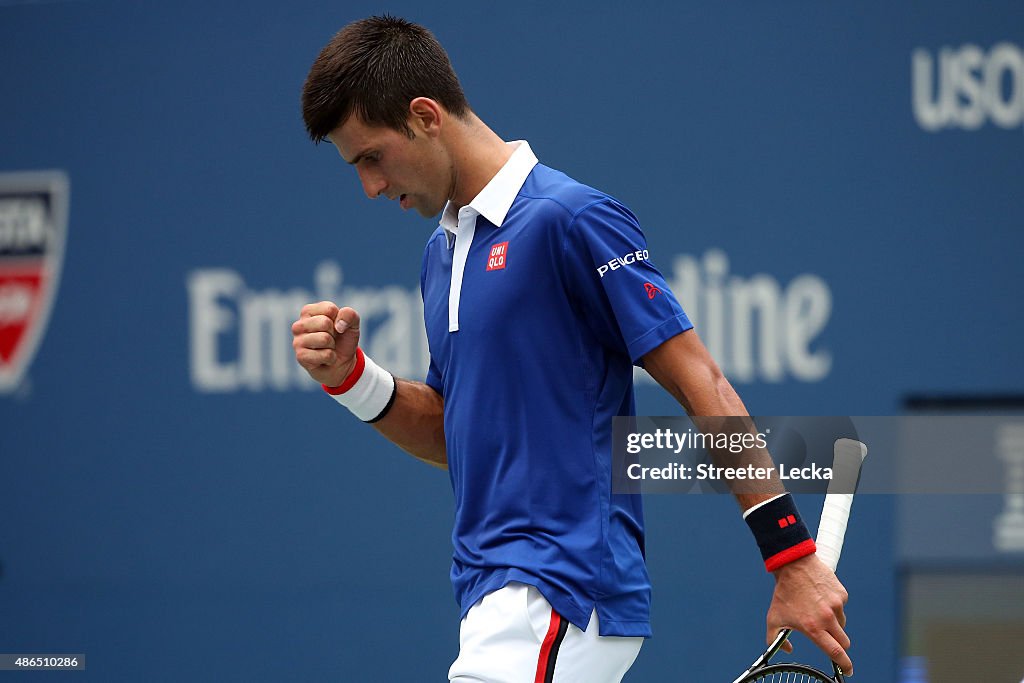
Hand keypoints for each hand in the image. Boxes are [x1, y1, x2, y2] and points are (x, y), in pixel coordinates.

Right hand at [291, 301, 360, 386]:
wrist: (342, 364)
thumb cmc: (343, 340)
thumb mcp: (352, 324)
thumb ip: (349, 315)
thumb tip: (338, 325)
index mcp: (308, 312)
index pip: (329, 309)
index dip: (339, 320)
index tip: (336, 327)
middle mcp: (299, 325)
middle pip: (325, 323)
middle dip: (334, 334)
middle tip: (331, 340)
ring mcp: (297, 341)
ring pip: (324, 339)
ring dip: (332, 346)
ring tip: (327, 349)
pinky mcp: (300, 356)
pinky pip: (325, 355)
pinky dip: (331, 358)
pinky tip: (324, 359)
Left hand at [766, 553, 851, 675]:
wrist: (793, 565)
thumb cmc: (783, 593)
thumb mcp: (774, 618)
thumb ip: (775, 638)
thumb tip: (787, 649)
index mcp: (813, 627)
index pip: (835, 652)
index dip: (844, 665)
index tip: (847, 671)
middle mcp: (828, 618)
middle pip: (844, 642)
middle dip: (839, 645)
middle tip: (829, 640)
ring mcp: (837, 605)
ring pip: (842, 624)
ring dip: (833, 623)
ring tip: (816, 610)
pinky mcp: (842, 595)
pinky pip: (841, 608)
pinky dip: (834, 607)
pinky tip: (820, 598)